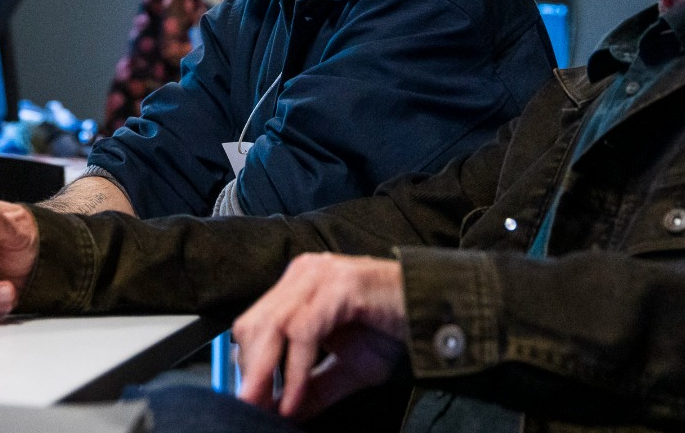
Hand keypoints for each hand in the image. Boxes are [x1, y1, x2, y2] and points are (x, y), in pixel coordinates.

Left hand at [234, 254, 405, 421]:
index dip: (246, 364)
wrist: (439, 311)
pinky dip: (295, 369)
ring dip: (265, 372)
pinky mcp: (339, 285)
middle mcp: (304, 274)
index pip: (253, 324)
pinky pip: (304, 331)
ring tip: (266, 405)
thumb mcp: (347, 366)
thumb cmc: (393, 330)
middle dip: (249, 371)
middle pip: (255, 324)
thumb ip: (312, 385)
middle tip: (248, 406)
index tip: (249, 400)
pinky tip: (293, 397)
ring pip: (273, 326)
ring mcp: (320, 275)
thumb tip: (278, 410)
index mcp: (299, 285)